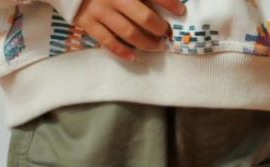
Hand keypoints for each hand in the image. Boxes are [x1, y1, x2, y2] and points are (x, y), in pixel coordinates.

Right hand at [71, 0, 187, 62]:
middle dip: (159, 28)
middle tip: (166, 34)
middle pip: (143, 17)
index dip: (170, 3)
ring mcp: (100, 11)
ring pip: (128, 33)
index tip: (181, 11)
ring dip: (146, 43)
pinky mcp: (88, 23)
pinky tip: (133, 57)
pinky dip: (121, 52)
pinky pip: (108, 41)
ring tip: (157, 46)